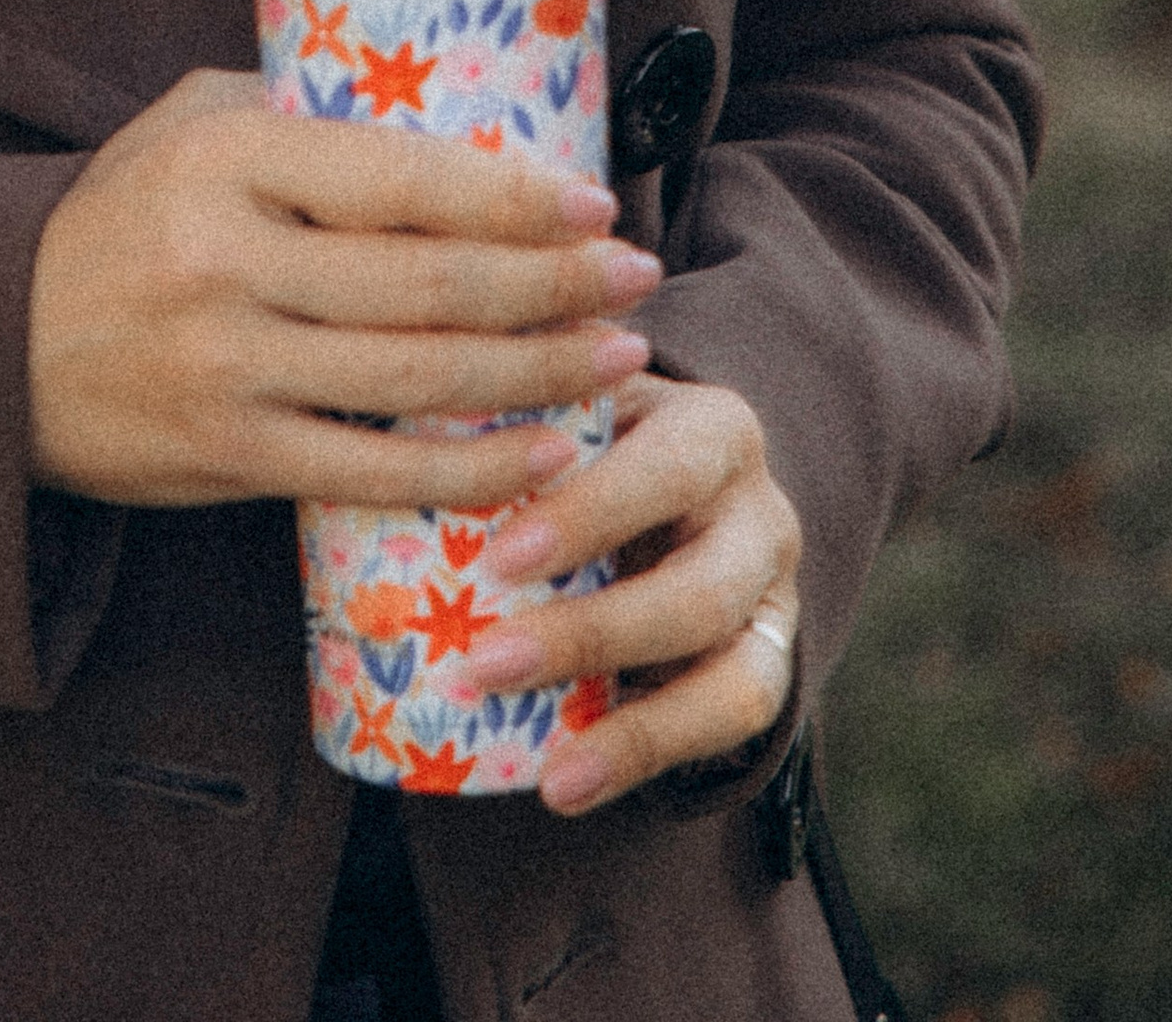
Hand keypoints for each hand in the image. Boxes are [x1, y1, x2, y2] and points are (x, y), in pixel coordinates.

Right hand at [26, 68, 661, 511]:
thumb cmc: (115, 221)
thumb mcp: (182, 124)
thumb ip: (295, 107)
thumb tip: (435, 104)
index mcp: (228, 160)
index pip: (402, 177)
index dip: (514, 195)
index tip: (594, 202)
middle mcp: (228, 261)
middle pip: (429, 282)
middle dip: (553, 283)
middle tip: (635, 276)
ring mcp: (228, 365)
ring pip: (417, 380)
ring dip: (536, 373)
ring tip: (615, 357)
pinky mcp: (228, 454)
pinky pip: (374, 470)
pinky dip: (470, 470)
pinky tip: (542, 455)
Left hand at [449, 372, 801, 811]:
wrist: (677, 487)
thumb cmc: (593, 434)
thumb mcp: (571, 396)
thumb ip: (518, 385)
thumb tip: (398, 400)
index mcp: (713, 428)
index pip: (665, 470)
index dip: (589, 516)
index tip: (499, 558)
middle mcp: (762, 511)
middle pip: (699, 590)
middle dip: (593, 637)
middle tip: (485, 665)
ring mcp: (773, 599)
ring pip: (733, 677)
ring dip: (634, 730)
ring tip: (551, 775)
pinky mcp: (768, 667)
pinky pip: (727, 729)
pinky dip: (648, 759)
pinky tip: (567, 785)